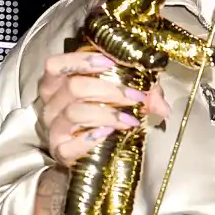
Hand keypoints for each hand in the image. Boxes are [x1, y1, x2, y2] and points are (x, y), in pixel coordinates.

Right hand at [37, 50, 171, 166]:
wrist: (98, 154)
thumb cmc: (108, 116)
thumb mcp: (129, 97)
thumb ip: (147, 94)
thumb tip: (163, 107)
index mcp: (60, 84)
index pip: (56, 65)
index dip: (81, 60)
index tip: (111, 63)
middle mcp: (52, 104)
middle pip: (73, 87)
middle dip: (110, 90)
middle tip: (136, 97)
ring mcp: (53, 128)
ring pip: (74, 113)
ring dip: (108, 114)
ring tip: (131, 119)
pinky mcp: (59, 151)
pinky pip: (70, 144)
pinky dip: (91, 138)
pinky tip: (109, 133)